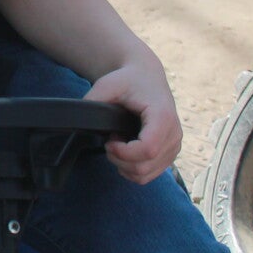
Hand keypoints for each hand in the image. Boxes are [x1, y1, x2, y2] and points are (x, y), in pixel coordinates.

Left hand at [86, 60, 180, 183]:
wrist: (146, 77)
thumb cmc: (127, 80)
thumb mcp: (107, 84)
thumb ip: (92, 101)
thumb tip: (77, 119)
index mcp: (163, 116)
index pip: (148, 149)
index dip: (123, 153)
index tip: (109, 141)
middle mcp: (174, 134)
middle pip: (144, 166)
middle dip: (119, 159)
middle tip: (110, 140)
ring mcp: (174, 146)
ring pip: (146, 174)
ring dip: (124, 165)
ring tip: (118, 143)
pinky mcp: (170, 153)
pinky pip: (149, 174)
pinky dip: (132, 168)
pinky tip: (125, 150)